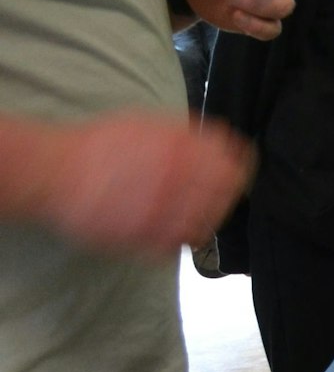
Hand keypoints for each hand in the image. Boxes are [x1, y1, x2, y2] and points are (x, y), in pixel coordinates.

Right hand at [31, 114, 252, 257]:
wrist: (57, 171)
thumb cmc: (101, 144)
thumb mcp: (150, 124)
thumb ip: (188, 134)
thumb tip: (220, 141)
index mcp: (184, 150)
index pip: (235, 166)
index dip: (238, 170)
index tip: (237, 173)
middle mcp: (178, 180)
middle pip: (225, 196)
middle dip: (224, 195)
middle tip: (217, 197)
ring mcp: (160, 211)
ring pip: (205, 225)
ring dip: (204, 220)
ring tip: (192, 216)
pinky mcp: (140, 238)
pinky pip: (175, 247)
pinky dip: (177, 241)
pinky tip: (170, 232)